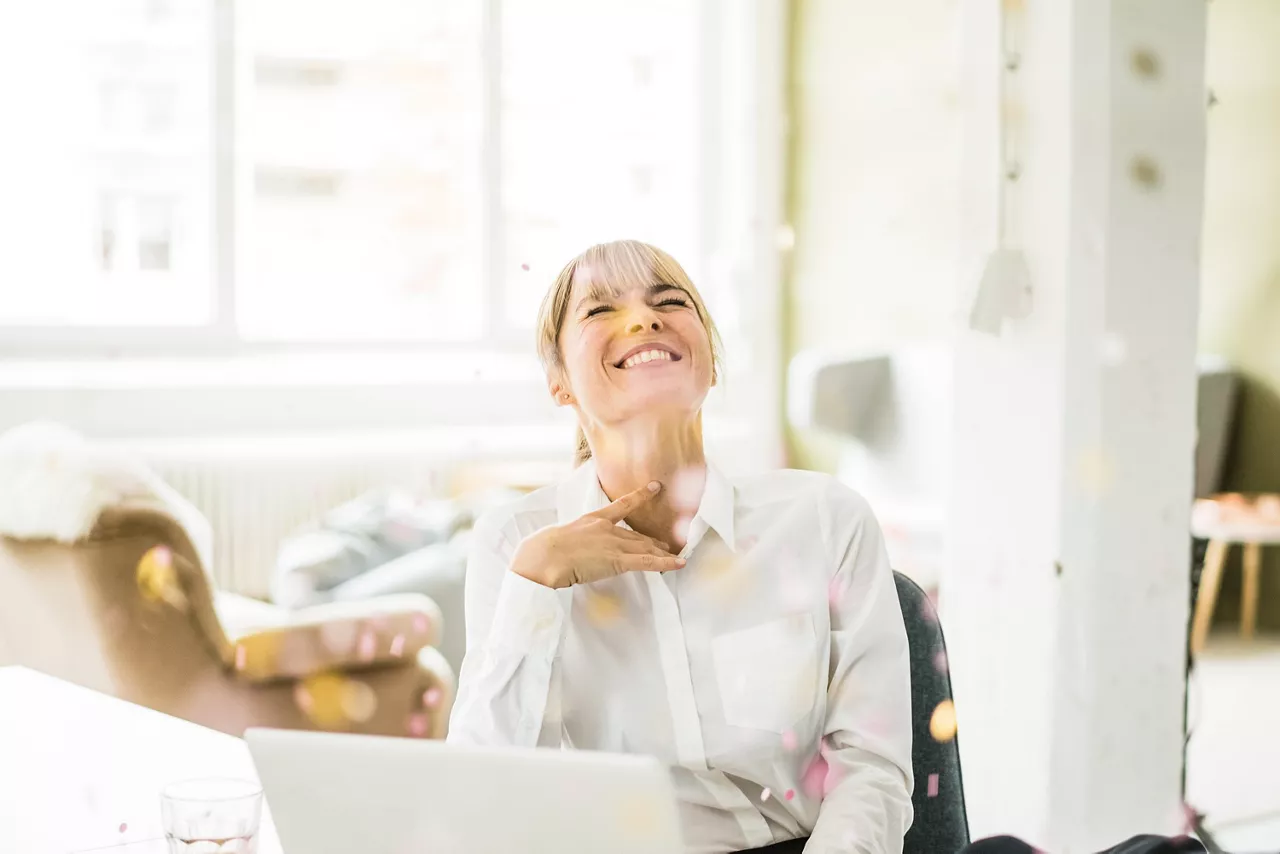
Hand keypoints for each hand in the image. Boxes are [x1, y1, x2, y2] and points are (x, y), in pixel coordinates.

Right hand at [511, 481, 684, 587]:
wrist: (544, 555)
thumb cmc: (543, 549)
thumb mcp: (557, 537)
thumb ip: (568, 540)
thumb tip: (561, 549)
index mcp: (592, 519)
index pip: (621, 505)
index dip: (640, 495)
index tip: (655, 487)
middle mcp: (607, 529)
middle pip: (636, 535)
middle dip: (652, 540)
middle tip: (666, 543)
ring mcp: (613, 544)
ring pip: (644, 547)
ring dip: (661, 552)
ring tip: (674, 555)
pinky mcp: (617, 560)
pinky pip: (647, 562)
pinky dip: (665, 563)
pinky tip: (679, 563)